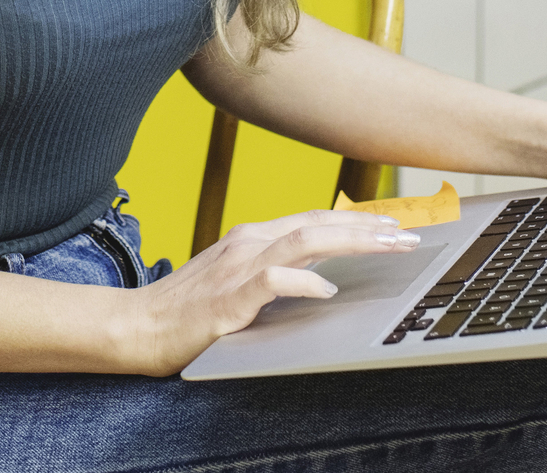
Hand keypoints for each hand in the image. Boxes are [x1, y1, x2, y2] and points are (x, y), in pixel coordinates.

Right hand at [119, 210, 419, 375]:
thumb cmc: (184, 311)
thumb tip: (322, 273)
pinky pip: (276, 279)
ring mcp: (238, 266)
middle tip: (409, 234)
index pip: (313, 220)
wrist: (137, 326)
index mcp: (250, 238)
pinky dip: (306, 281)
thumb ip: (275, 272)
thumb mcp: (236, 282)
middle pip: (318, 223)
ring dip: (353, 241)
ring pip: (305, 240)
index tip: (394, 227)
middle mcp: (247, 243)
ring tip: (389, 247)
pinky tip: (328, 289)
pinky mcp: (229, 296)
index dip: (357, 221)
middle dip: (369, 227)